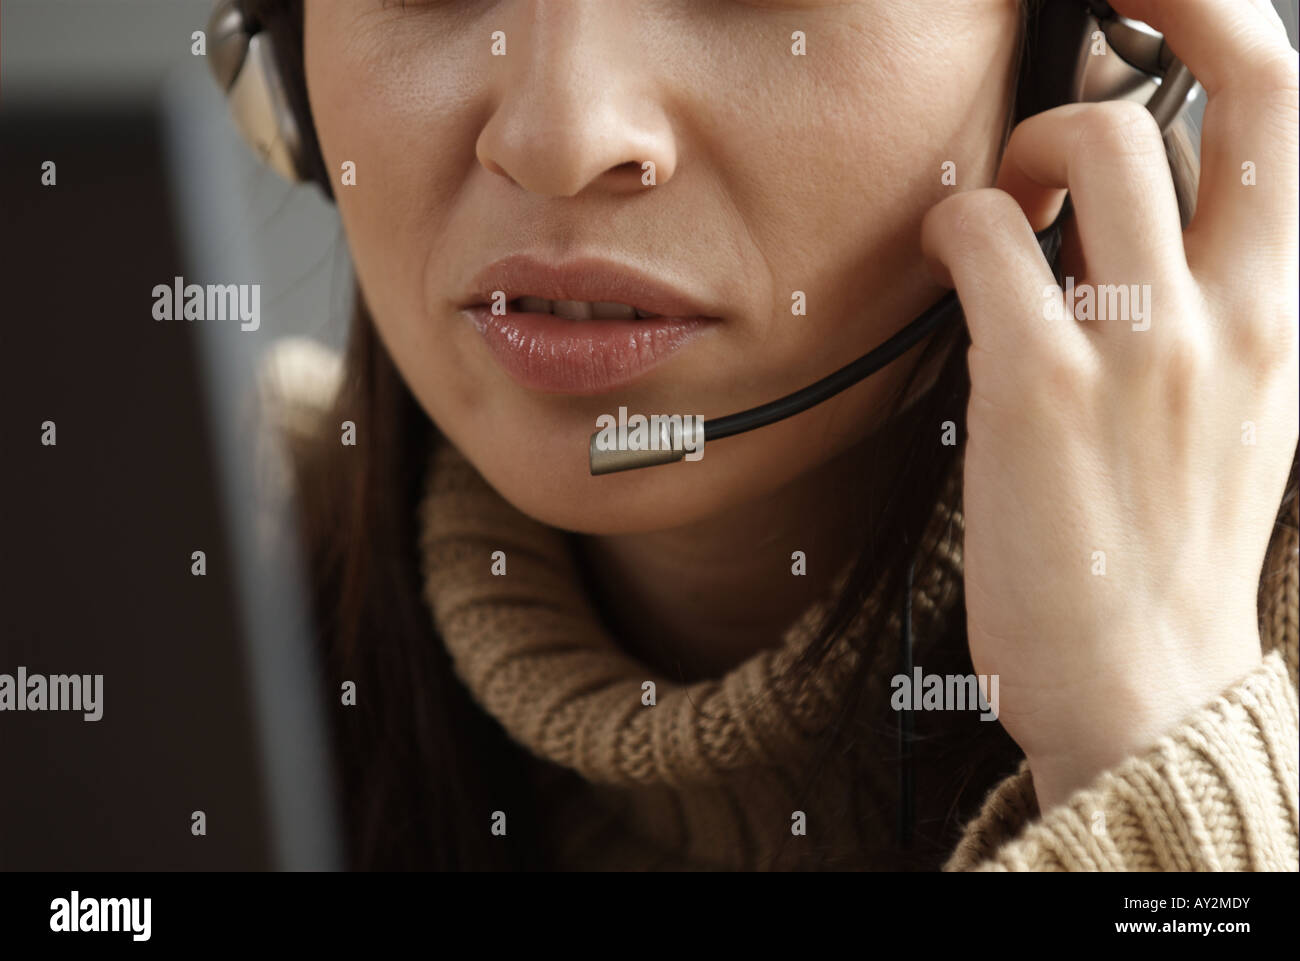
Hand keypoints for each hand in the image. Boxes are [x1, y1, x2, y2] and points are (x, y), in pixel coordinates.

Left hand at [919, 0, 1298, 811]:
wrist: (1142, 684)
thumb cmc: (1166, 551)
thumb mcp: (1236, 418)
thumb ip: (1211, 312)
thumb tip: (1132, 223)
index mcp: (1284, 313)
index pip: (1291, 110)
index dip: (1224, 12)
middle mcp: (1233, 310)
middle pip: (1210, 90)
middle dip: (1133, 29)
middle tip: (1058, 61)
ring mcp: (1142, 343)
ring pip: (1094, 143)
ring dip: (1025, 151)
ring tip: (999, 213)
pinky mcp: (1040, 385)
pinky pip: (986, 236)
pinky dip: (954, 226)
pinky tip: (945, 263)